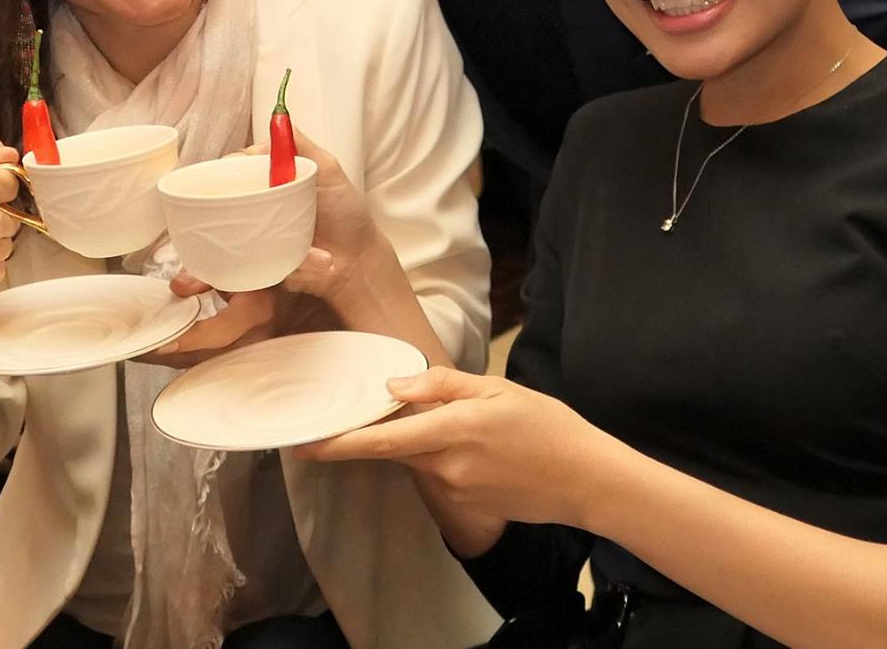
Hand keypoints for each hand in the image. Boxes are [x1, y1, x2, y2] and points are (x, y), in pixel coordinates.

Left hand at [136, 285, 284, 367]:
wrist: (294, 291)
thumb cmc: (264, 273)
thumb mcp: (238, 266)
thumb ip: (206, 276)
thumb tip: (175, 288)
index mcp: (256, 310)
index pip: (218, 332)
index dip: (189, 339)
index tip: (161, 343)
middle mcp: (256, 337)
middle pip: (205, 357)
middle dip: (169, 356)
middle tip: (135, 350)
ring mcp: (253, 352)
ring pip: (207, 364)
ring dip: (174, 360)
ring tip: (142, 354)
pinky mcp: (247, 357)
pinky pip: (213, 363)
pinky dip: (188, 359)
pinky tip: (166, 354)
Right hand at [143, 131, 379, 362]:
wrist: (356, 265)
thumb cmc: (345, 215)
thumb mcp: (328, 170)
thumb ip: (302, 145)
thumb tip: (274, 124)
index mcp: (267, 185)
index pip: (233, 173)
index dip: (220, 173)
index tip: (217, 175)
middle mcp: (255, 210)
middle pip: (217, 205)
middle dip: (197, 210)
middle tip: (193, 214)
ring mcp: (252, 240)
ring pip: (215, 239)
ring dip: (196, 247)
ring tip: (186, 257)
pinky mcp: (255, 267)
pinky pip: (229, 267)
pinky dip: (211, 271)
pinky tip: (192, 278)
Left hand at [298, 368, 616, 543]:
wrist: (583, 479)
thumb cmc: (545, 426)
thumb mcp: (497, 388)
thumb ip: (442, 384)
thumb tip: (393, 384)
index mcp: (454, 428)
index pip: (383, 438)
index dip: (339, 443)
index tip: (303, 443)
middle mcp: (447, 464)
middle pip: (389, 450)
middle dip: (363, 437)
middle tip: (338, 417)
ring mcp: (453, 489)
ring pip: (411, 461)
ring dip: (404, 443)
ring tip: (418, 420)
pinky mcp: (463, 504)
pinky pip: (432, 476)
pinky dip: (428, 458)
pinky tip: (452, 446)